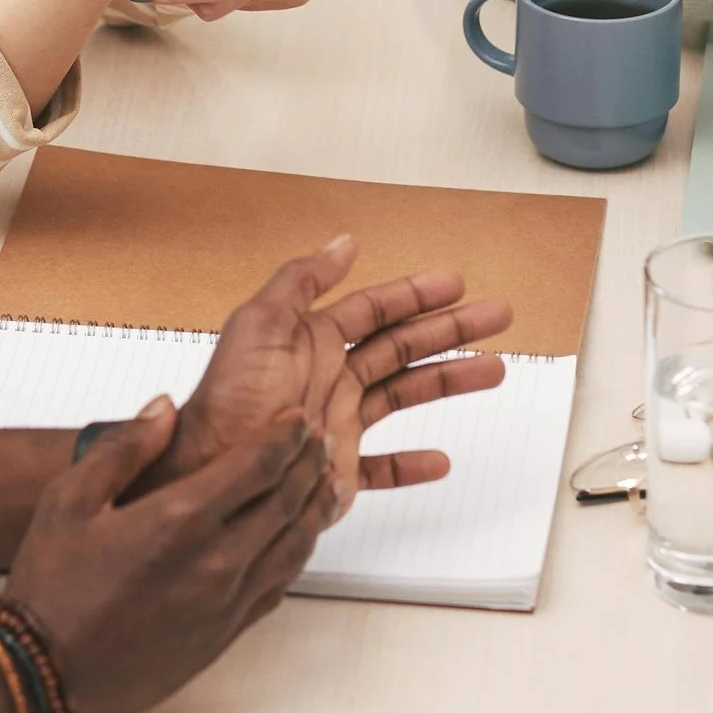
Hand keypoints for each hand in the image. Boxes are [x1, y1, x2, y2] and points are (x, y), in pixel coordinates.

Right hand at [0, 404, 332, 712]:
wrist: (47, 673)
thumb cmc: (50, 590)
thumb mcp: (69, 500)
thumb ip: (123, 448)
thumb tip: (163, 410)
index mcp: (179, 519)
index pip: (258, 464)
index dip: (285, 435)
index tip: (296, 418)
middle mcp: (214, 561)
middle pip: (287, 501)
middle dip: (309, 465)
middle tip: (321, 442)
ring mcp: (224, 603)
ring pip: (293, 547)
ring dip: (315, 510)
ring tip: (327, 485)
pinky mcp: (224, 635)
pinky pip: (277, 588)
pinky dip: (296, 557)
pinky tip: (297, 543)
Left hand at [163, 237, 508, 514]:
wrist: (216, 469)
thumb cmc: (230, 400)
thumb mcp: (260, 324)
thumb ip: (302, 280)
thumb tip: (342, 242)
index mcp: (311, 340)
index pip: (375, 309)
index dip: (416, 294)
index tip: (455, 282)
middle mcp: (328, 376)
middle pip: (402, 346)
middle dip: (451, 329)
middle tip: (496, 315)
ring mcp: (337, 421)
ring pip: (404, 395)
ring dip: (448, 381)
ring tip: (493, 370)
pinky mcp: (338, 468)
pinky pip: (382, 466)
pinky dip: (410, 464)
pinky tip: (437, 460)